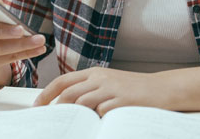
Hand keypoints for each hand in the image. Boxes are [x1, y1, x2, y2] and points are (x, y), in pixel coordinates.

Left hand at [33, 67, 161, 115]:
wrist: (162, 89)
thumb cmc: (134, 88)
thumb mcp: (109, 83)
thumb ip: (90, 90)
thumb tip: (67, 105)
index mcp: (94, 73)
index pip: (63, 81)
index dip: (47, 94)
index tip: (38, 106)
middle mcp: (100, 78)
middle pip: (69, 94)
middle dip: (57, 109)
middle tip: (52, 122)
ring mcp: (111, 89)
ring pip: (82, 104)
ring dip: (76, 117)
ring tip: (75, 126)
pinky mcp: (121, 101)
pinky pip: (101, 113)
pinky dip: (96, 120)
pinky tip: (98, 125)